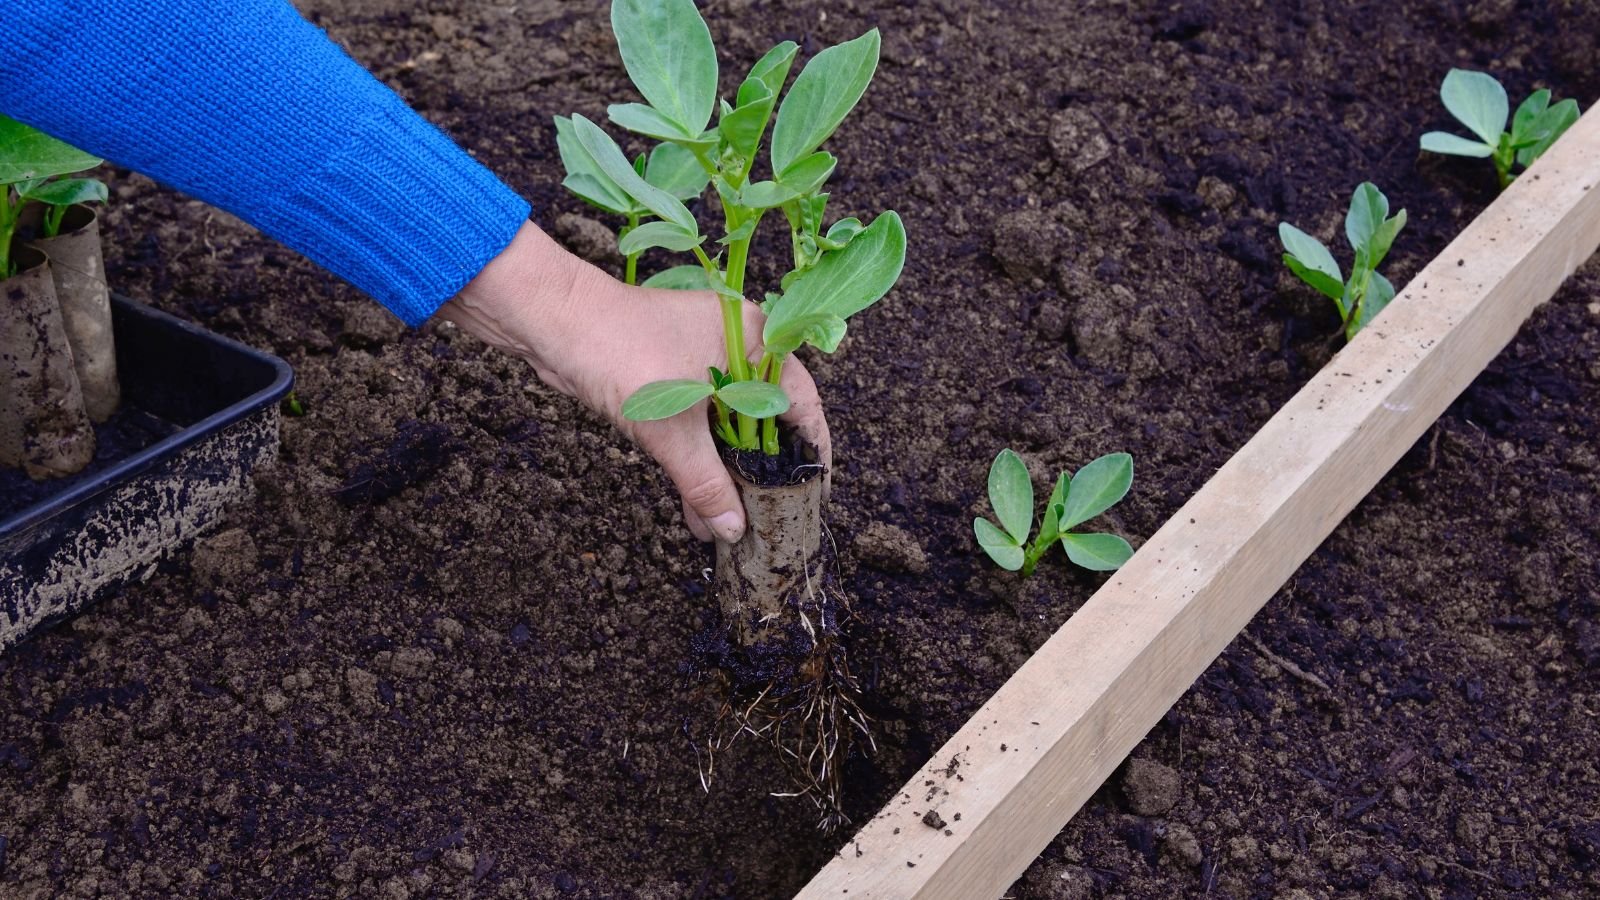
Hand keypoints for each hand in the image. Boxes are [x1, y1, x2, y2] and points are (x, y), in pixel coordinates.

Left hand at [439, 221, 830, 543]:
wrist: (551, 322)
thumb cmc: (620, 352)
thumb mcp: (672, 427)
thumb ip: (707, 481)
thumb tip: (733, 528)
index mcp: (757, 340)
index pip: (802, 403)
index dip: (811, 450)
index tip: (815, 490)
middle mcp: (737, 345)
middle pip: (766, 418)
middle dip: (764, 471)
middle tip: (774, 515)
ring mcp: (702, 358)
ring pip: (728, 425)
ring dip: (726, 472)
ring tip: (732, 523)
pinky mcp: (670, 375)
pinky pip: (698, 425)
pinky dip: (698, 460)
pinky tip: (698, 505)